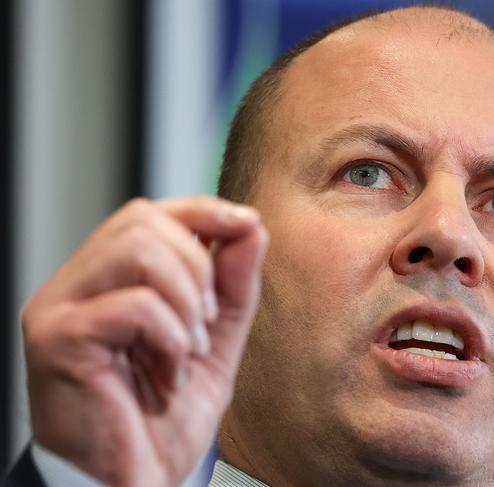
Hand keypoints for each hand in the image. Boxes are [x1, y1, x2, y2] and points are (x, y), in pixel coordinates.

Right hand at [22, 196, 267, 486]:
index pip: (151, 214)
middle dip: (198, 266)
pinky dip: (171, 339)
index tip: (246, 224)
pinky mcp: (57, 338)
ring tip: (188, 350)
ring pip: (138, 250)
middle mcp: (75, 285)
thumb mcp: (212, 343)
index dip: (203, 210)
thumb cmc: (161, 422)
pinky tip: (168, 376)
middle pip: (143, 220)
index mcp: (108, 281)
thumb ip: (232, 287)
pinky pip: (135, 306)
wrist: (129, 486)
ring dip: (185, 300)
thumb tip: (249, 227)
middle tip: (204, 323)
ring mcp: (59, 307)